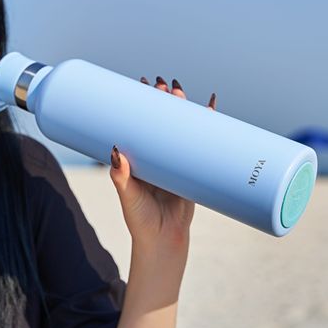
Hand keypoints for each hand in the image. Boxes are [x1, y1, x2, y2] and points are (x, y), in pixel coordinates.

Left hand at [109, 76, 217, 256]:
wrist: (164, 243)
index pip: (142, 122)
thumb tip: (114, 150)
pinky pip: (202, 147)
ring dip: (186, 110)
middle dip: (166, 100)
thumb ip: (121, 176)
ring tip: (183, 93)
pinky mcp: (194, 173)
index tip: (145, 84)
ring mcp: (177, 163)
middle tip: (166, 85)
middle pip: (164, 120)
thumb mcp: (128, 196)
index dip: (144, 102)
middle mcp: (158, 156)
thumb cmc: (140, 221)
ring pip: (184, 129)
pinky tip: (212, 112)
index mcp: (140, 157)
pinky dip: (210, 129)